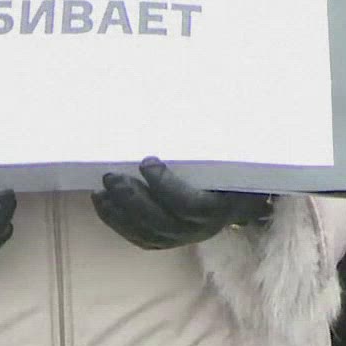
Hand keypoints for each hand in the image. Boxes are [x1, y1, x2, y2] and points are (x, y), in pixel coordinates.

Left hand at [91, 157, 272, 249]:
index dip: (165, 186)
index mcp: (221, 205)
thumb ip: (213, 144)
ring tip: (102, 191)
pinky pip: (140, 238)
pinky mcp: (168, 241)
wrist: (243, 198)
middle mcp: (201, 228)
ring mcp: (183, 238)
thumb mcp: (230, 155)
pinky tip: (104, 204)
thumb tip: (194, 105)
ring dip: (119, 213)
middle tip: (112, 177)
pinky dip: (118, 223)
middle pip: (161, 222)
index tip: (146, 162)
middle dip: (132, 199)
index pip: (189, 205)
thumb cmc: (234, 168)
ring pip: (147, 233)